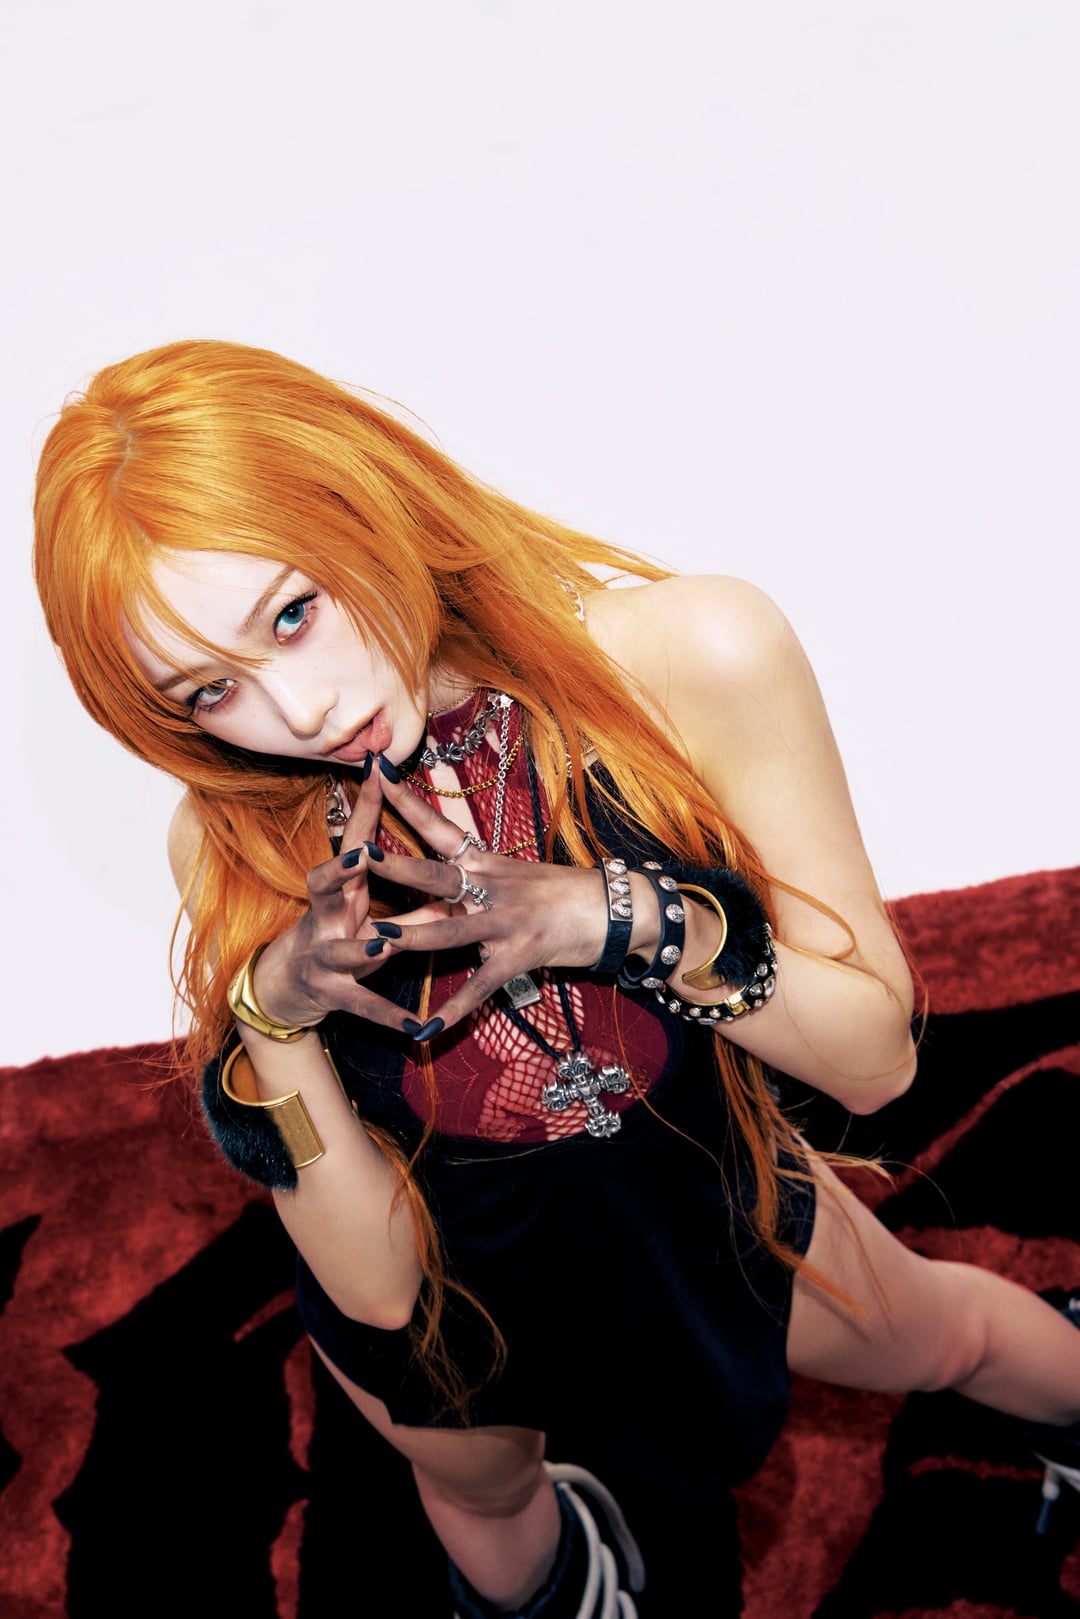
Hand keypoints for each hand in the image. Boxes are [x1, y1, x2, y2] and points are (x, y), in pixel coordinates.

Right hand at [248, 766, 417, 1034]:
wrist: (286, 987)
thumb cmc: (336, 933)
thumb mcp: (361, 905)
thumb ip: (402, 882)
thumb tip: (445, 857)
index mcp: (338, 891)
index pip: (351, 842)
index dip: (363, 809)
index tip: (377, 776)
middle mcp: (324, 919)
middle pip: (324, 887)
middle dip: (339, 871)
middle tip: (360, 856)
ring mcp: (323, 957)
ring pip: (341, 952)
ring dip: (361, 949)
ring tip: (379, 946)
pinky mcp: (330, 994)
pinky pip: (363, 1007)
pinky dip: (389, 1018)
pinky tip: (417, 1029)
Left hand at [368, 768, 631, 1034]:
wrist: (614, 911)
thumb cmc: (565, 892)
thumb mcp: (517, 875)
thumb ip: (477, 880)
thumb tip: (443, 879)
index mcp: (488, 863)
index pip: (442, 828)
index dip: (409, 803)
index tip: (379, 776)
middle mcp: (492, 888)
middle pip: (437, 875)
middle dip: (397, 867)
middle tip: (358, 854)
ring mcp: (505, 924)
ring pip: (451, 931)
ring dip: (412, 937)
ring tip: (376, 939)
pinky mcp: (518, 958)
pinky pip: (480, 987)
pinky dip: (453, 1011)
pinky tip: (427, 1030)